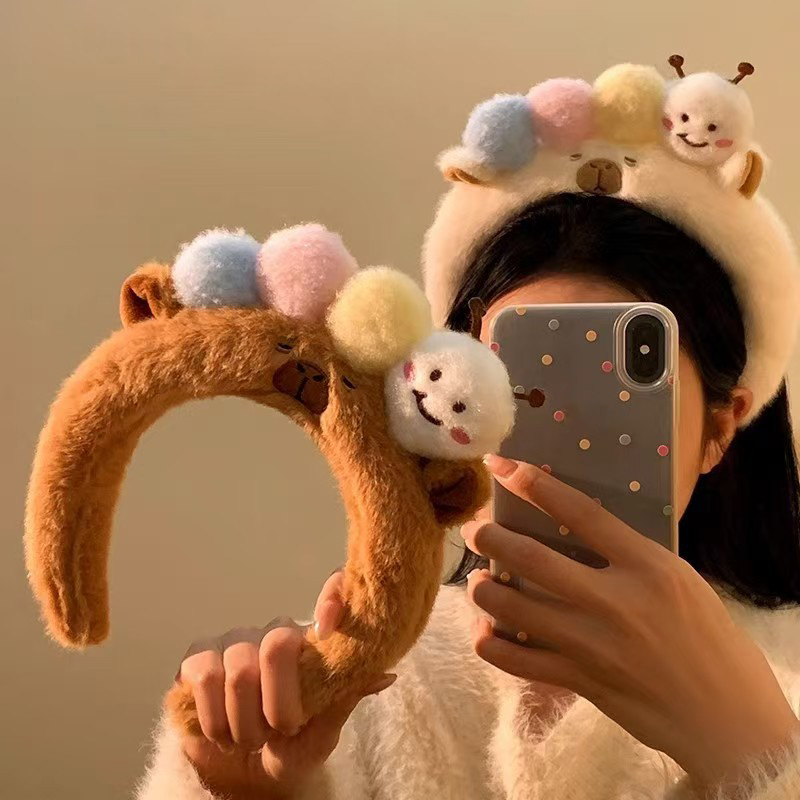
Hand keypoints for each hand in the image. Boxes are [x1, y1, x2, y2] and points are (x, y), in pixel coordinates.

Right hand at [177, 571, 394, 798]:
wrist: (241, 777)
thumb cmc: (290, 747)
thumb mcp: (323, 731)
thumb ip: (346, 698)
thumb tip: (385, 675)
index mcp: (311, 643)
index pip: (331, 590)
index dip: (334, 596)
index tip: (329, 623)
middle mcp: (275, 631)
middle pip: (277, 645)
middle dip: (277, 708)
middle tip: (276, 733)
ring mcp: (234, 640)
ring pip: (239, 671)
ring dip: (244, 725)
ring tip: (247, 739)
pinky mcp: (197, 657)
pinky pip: (204, 676)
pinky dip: (214, 718)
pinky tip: (220, 730)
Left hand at [462, 455, 799, 792]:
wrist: (726, 718)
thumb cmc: (707, 637)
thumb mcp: (678, 579)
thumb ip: (628, 555)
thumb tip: (572, 528)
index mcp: (648, 567)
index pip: (581, 512)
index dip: (535, 484)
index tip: (503, 466)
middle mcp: (615, 602)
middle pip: (533, 559)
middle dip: (492, 538)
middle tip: (475, 531)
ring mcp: (593, 645)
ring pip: (514, 610)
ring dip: (483, 591)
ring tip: (477, 582)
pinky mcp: (580, 681)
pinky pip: (517, 663)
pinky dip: (491, 646)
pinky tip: (486, 632)